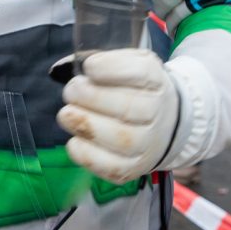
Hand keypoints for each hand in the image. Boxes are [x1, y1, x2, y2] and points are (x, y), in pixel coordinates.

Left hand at [57, 49, 179, 183]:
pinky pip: (112, 166)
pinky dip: (87, 155)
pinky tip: (74, 141)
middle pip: (127, 108)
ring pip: (120, 138)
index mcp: (155, 81)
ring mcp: (147, 144)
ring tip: (67, 114)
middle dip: (91, 98)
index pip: (141, 72)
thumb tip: (67, 67)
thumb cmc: (135, 89)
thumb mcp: (127, 65)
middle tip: (71, 90)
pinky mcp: (134, 168)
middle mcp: (157, 114)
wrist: (164, 124)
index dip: (112, 68)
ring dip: (86, 124)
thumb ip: (102, 62)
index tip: (89, 67)